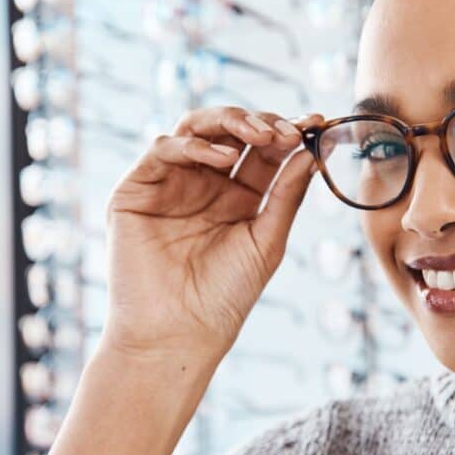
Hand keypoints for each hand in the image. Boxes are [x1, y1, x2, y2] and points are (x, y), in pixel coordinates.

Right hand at [103, 107, 323, 361]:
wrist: (180, 332)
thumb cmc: (226, 295)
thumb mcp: (267, 239)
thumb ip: (287, 194)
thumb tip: (311, 151)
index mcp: (238, 196)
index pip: (264, 151)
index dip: (288, 132)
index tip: (317, 121)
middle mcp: (204, 183)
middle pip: (232, 131)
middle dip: (262, 123)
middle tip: (289, 130)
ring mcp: (170, 183)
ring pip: (197, 128)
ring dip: (232, 122)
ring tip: (262, 135)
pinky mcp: (136, 189)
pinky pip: (163, 148)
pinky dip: (195, 146)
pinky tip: (224, 159)